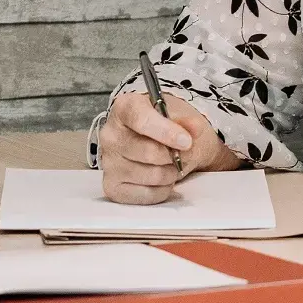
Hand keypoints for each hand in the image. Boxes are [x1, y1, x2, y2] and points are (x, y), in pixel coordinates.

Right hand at [100, 92, 240, 204]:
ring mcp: (108, 163)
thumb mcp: (182, 118)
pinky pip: (147, 194)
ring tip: (169, 165)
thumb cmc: (167, 128)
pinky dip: (162, 190)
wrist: (161, 144)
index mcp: (124, 108)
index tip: (186, 141)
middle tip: (180, 154)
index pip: (141, 120)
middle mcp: (110, 135)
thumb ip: (188, 122)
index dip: (166, 132)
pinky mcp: (112, 187)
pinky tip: (160, 179)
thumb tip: (194, 128)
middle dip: (173, 156)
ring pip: (151, 176)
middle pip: (149, 152)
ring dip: (170, 173)